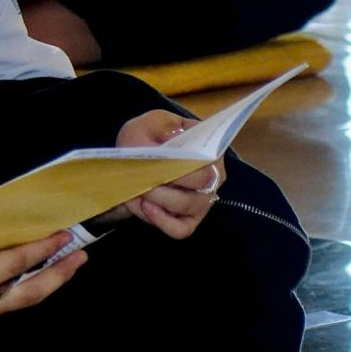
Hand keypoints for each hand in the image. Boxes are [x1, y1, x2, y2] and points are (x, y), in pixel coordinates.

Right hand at [0, 228, 85, 331]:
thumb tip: (2, 226)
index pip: (14, 264)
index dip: (42, 248)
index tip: (64, 232)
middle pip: (27, 293)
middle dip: (59, 274)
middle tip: (81, 255)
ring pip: (17, 303)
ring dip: (44, 283)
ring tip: (65, 265)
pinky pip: (0, 306)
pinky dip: (20, 290)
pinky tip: (28, 277)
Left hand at [112, 109, 224, 239]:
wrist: (137, 153)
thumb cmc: (150, 136)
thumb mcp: (152, 121)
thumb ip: (161, 124)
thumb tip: (171, 139)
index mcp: (210, 151)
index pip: (208, 159)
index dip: (185, 161)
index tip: (162, 158)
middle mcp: (213, 178)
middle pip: (199, 185)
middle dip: (169, 181)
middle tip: (145, 176)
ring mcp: (202, 201)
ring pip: (187, 206)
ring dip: (160, 200)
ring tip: (141, 191)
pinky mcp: (188, 220)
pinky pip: (181, 229)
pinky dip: (162, 221)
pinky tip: (146, 207)